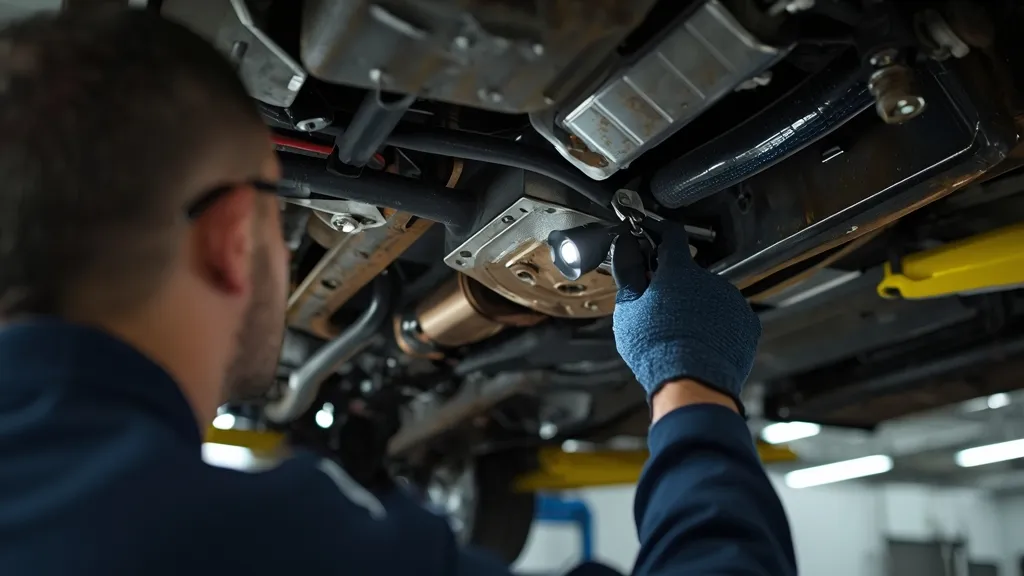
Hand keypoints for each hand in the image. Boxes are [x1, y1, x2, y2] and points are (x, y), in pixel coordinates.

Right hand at [611, 222, 760, 407]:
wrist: (691, 383)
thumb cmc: (656, 349)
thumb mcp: (628, 309)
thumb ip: (628, 272)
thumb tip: (625, 247)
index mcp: (679, 271)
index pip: (672, 236)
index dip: (661, 237)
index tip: (656, 241)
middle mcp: (710, 279)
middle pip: (690, 273)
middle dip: (676, 286)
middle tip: (660, 309)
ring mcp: (731, 300)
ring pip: (710, 295)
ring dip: (697, 305)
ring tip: (681, 332)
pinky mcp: (747, 322)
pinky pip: (728, 316)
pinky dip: (717, 324)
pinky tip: (700, 340)